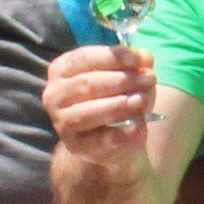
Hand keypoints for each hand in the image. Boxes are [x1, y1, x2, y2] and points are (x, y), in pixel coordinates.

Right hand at [45, 42, 155, 162]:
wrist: (116, 138)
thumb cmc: (117, 98)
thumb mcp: (129, 77)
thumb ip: (136, 65)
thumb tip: (145, 57)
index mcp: (62, 69)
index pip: (84, 58)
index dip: (111, 57)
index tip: (137, 59)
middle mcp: (55, 94)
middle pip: (86, 84)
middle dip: (121, 80)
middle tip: (148, 79)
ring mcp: (61, 122)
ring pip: (88, 112)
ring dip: (118, 105)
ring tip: (141, 100)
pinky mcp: (75, 146)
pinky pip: (98, 140)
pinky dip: (120, 133)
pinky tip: (137, 126)